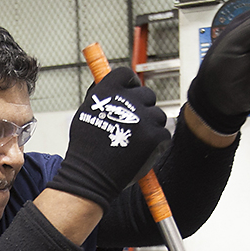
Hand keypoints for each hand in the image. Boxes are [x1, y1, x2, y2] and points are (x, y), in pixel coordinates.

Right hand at [48, 68, 169, 211]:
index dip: (130, 85)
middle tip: (133, 126)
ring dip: (150, 127)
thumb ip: (103, 97)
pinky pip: (163, 134)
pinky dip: (156, 144)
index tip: (129, 94)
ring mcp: (143, 118)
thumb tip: (117, 88)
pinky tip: (141, 152)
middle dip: (142, 109)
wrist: (91, 175)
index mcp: (108, 91)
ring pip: (158, 116)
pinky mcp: (155, 136)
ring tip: (135, 142)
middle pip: (147, 95)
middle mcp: (127, 100)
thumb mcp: (86, 113)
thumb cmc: (85, 149)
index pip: (127, 75)